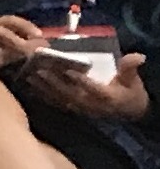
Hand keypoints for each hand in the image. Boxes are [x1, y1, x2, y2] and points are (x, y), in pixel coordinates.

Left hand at [26, 49, 151, 122]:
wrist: (128, 111)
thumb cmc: (129, 92)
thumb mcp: (132, 81)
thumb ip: (129, 68)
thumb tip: (138, 56)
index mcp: (107, 97)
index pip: (94, 89)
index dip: (81, 81)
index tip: (68, 70)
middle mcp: (92, 105)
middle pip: (72, 94)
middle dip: (55, 83)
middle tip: (39, 69)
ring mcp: (82, 109)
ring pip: (61, 100)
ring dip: (45, 89)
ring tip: (30, 75)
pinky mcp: (74, 110)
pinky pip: (57, 104)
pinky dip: (43, 96)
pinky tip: (30, 86)